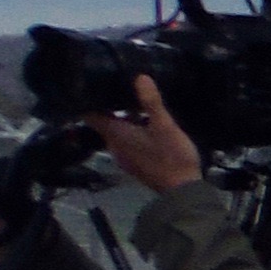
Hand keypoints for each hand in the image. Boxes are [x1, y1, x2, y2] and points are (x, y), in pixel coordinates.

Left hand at [88, 71, 204, 195]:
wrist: (183, 192)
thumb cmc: (172, 157)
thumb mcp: (165, 126)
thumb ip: (151, 102)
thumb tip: (140, 77)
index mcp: (116, 134)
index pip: (90, 115)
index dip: (87, 101)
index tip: (91, 87)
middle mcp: (114, 146)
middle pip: (104, 123)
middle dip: (110, 108)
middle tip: (119, 90)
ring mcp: (124, 158)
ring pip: (116, 134)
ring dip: (123, 121)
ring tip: (135, 106)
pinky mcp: (135, 166)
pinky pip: (126, 144)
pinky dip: (131, 134)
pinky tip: (147, 129)